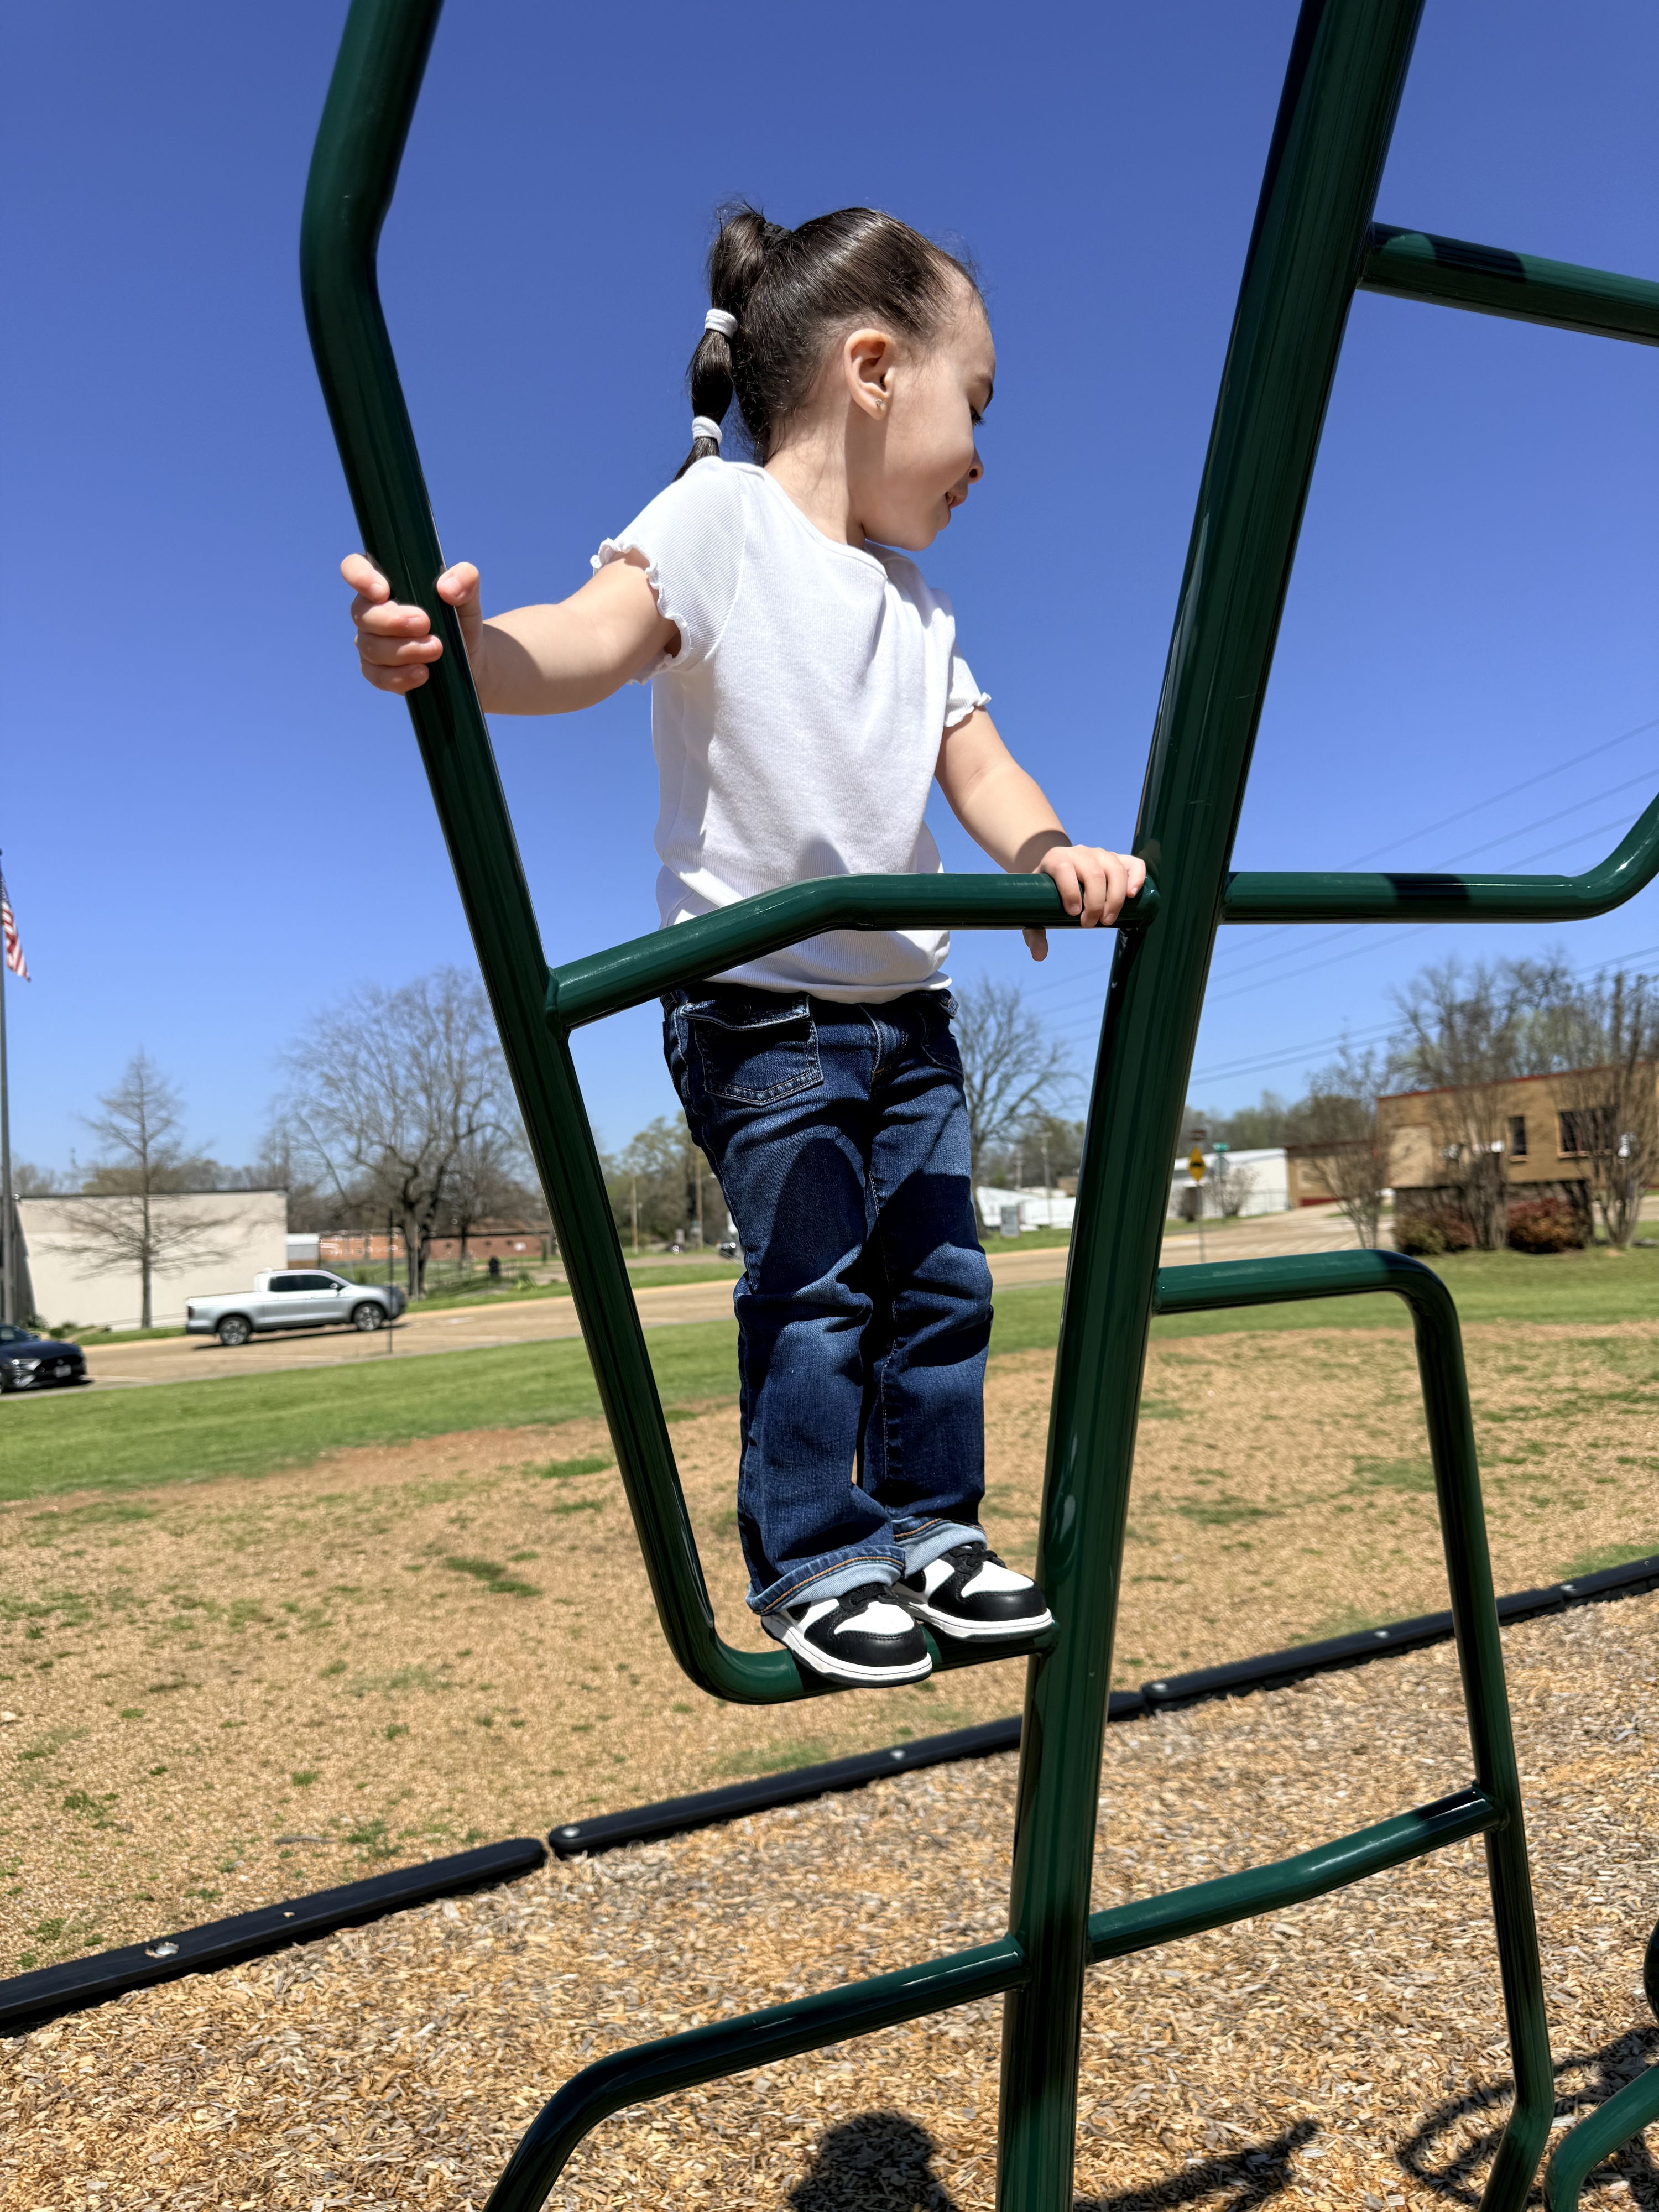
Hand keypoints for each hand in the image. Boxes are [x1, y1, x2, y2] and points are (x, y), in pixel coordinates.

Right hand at [341, 553, 484, 693]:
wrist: (470, 656)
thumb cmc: (459, 617)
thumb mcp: (468, 595)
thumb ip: (465, 579)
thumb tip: (446, 588)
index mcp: (384, 582)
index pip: (354, 568)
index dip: (359, 577)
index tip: (383, 591)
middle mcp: (371, 611)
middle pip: (362, 614)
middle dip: (393, 620)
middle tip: (425, 623)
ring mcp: (371, 643)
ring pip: (371, 647)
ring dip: (403, 649)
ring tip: (436, 649)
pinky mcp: (379, 673)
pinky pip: (378, 677)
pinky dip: (400, 676)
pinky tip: (423, 673)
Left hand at [1024, 845, 1147, 960]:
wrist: (1058, 870)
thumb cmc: (1046, 893)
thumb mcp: (1035, 909)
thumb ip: (1034, 932)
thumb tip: (1039, 956)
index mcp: (1056, 859)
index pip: (1064, 869)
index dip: (1070, 891)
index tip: (1073, 913)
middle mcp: (1080, 853)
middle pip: (1094, 874)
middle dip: (1095, 903)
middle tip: (1090, 924)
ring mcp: (1101, 854)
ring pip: (1115, 870)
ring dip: (1115, 898)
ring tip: (1108, 920)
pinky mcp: (1117, 858)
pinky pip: (1133, 863)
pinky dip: (1137, 878)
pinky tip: (1133, 895)